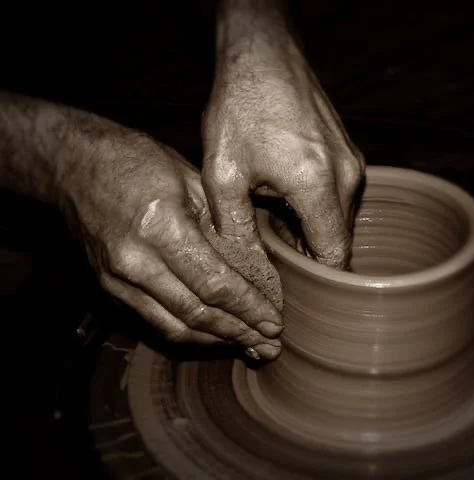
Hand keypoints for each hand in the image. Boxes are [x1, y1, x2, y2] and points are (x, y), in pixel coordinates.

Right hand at [60, 127, 282, 358]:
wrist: (72, 163)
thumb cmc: (135, 160)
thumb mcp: (191, 179)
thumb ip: (225, 225)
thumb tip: (260, 265)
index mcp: (161, 227)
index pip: (215, 284)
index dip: (248, 309)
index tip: (274, 323)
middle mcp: (135, 261)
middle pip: (197, 314)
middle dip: (239, 334)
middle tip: (271, 347)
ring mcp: (117, 279)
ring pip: (174, 326)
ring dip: (216, 341)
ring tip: (250, 347)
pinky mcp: (108, 287)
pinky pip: (154, 319)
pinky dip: (188, 331)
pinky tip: (214, 333)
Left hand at [201, 40, 364, 268]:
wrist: (263, 54)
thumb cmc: (241, 107)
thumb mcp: (223, 172)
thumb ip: (236, 228)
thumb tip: (247, 273)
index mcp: (318, 185)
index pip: (334, 255)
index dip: (320, 282)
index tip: (302, 297)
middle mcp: (346, 176)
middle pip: (339, 240)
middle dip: (311, 258)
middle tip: (279, 268)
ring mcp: (353, 162)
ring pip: (340, 219)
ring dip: (313, 232)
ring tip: (276, 230)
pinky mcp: (349, 153)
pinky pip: (339, 196)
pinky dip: (317, 209)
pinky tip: (286, 201)